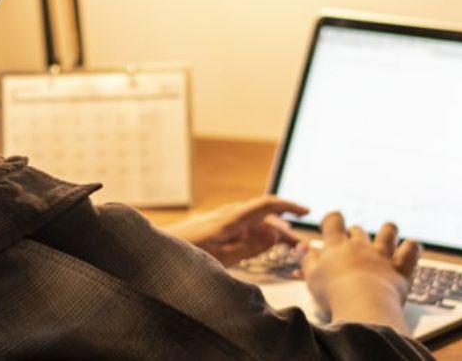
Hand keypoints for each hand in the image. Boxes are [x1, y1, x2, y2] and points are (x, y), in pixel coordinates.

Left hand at [166, 195, 308, 266]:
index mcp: (231, 219)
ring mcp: (218, 220)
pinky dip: (255, 235)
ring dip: (270, 232)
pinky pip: (240, 228)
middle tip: (300, 245)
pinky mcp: (212, 228)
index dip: (289, 206)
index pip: (267, 204)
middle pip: (262, 215)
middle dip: (284, 227)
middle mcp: (226, 215)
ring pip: (252, 222)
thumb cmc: (185, 256)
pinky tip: (259, 246)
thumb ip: (249, 246)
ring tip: (285, 247)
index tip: (307, 212)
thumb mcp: (222, 257)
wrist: (154, 252)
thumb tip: (275, 234)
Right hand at [301, 212, 420, 332]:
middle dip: (354, 233)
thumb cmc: (332, 293)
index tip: (330, 226)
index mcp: (336, 246)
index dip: (332, 220)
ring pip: (387, 232)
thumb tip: (302, 245)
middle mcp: (360, 246)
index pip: (334, 220)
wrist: (362, 305)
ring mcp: (382, 255)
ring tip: (386, 233)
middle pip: (358, 230)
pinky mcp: (400, 268)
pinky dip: (412, 247)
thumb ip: (306, 259)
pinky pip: (411, 250)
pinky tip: (411, 247)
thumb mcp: (311, 276)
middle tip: (351, 244)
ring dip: (387, 230)